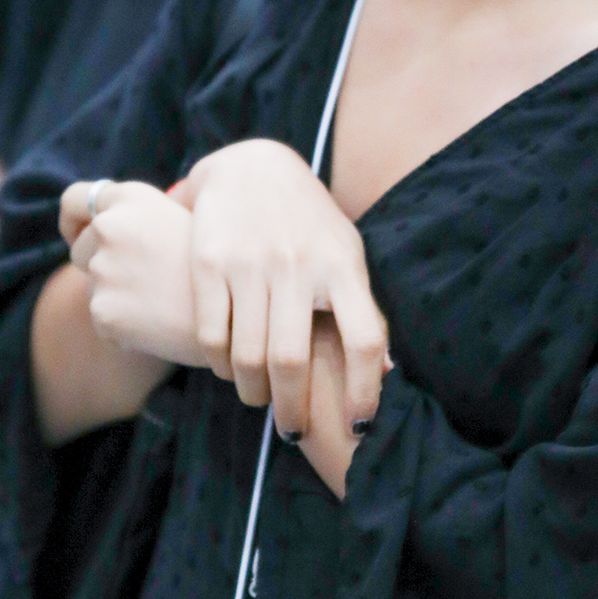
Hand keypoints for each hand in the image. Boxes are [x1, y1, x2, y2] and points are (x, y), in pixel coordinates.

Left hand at [61, 179, 204, 366]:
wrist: (241, 315)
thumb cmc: (222, 267)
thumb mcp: (187, 221)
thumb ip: (143, 220)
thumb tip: (112, 227)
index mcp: (129, 199)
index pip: (74, 200)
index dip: (74, 221)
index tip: (80, 235)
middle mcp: (108, 228)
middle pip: (83, 250)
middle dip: (104, 265)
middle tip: (147, 282)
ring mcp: (103, 270)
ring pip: (95, 288)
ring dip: (120, 298)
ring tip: (164, 304)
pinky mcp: (102, 311)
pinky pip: (105, 320)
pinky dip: (127, 327)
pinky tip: (162, 324)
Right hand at [171, 141, 387, 438]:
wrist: (252, 166)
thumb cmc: (310, 226)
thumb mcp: (346, 255)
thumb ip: (362, 310)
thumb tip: (389, 373)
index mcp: (342, 265)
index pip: (364, 340)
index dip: (365, 391)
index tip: (359, 426)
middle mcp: (297, 264)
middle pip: (292, 361)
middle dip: (293, 410)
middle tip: (293, 432)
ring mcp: (250, 262)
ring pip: (247, 356)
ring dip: (254, 393)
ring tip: (260, 399)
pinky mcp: (209, 261)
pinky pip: (212, 336)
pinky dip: (220, 366)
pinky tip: (229, 370)